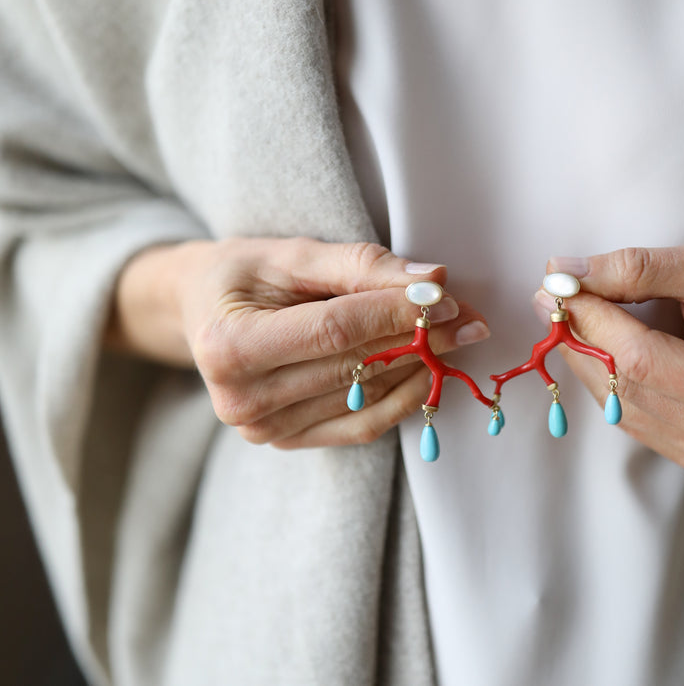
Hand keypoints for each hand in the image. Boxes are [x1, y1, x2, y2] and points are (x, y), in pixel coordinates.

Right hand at [107, 238, 489, 447]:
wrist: (199, 313)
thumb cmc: (240, 274)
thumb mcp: (288, 254)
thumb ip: (358, 265)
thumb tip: (432, 276)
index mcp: (230, 344)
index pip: (335, 329)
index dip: (396, 311)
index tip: (445, 294)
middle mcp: (241, 399)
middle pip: (355, 365)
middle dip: (420, 337)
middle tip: (470, 316)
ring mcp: (263, 430)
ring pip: (365, 397)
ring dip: (420, 365)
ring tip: (458, 336)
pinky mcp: (286, 442)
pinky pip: (361, 427)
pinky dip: (402, 399)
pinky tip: (430, 372)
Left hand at [540, 243, 683, 471]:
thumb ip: (638, 269)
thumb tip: (562, 272)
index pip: (637, 358)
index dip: (589, 319)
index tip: (555, 283)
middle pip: (619, 384)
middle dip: (578, 335)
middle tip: (552, 295)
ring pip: (612, 402)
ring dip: (585, 355)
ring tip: (577, 313)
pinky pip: (623, 413)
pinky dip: (604, 376)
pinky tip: (603, 345)